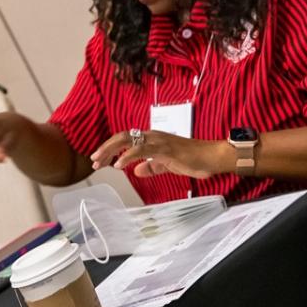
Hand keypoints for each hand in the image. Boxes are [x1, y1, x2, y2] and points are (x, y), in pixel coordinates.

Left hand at [90, 130, 232, 178]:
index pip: (125, 139)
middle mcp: (152, 136)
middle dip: (105, 148)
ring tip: (100, 162)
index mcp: (152, 139)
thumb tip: (135, 170)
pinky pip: (142, 149)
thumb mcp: (167, 165)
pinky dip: (128, 156)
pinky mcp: (165, 148)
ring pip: (128, 140)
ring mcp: (158, 140)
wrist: (213, 157)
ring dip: (111, 151)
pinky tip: (119, 164)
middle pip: (122, 137)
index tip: (99, 160)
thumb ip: (152, 166)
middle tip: (93, 160)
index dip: (110, 148)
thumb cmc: (193, 159)